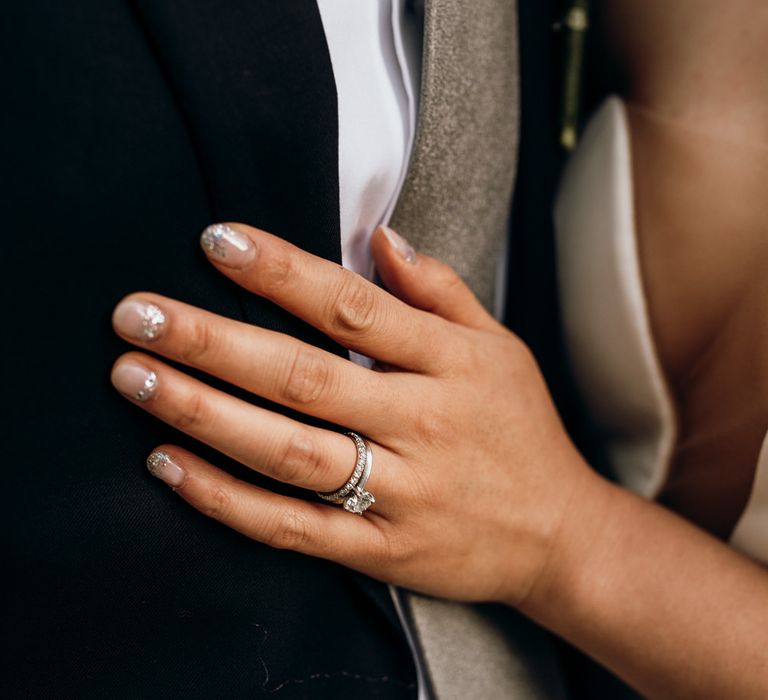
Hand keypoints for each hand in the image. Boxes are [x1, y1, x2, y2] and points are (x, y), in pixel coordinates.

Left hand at [110, 223, 598, 605]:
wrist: (558, 534)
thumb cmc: (521, 430)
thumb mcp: (500, 348)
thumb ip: (440, 290)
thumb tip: (381, 234)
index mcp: (450, 364)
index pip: (354, 307)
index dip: (284, 272)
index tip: (220, 240)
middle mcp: (421, 423)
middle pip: (303, 376)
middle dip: (213, 341)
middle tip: (137, 314)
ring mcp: (399, 492)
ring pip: (288, 450)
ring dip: (204, 413)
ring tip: (135, 378)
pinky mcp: (380, 549)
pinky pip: (293, 526)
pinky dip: (226, 499)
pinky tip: (169, 465)